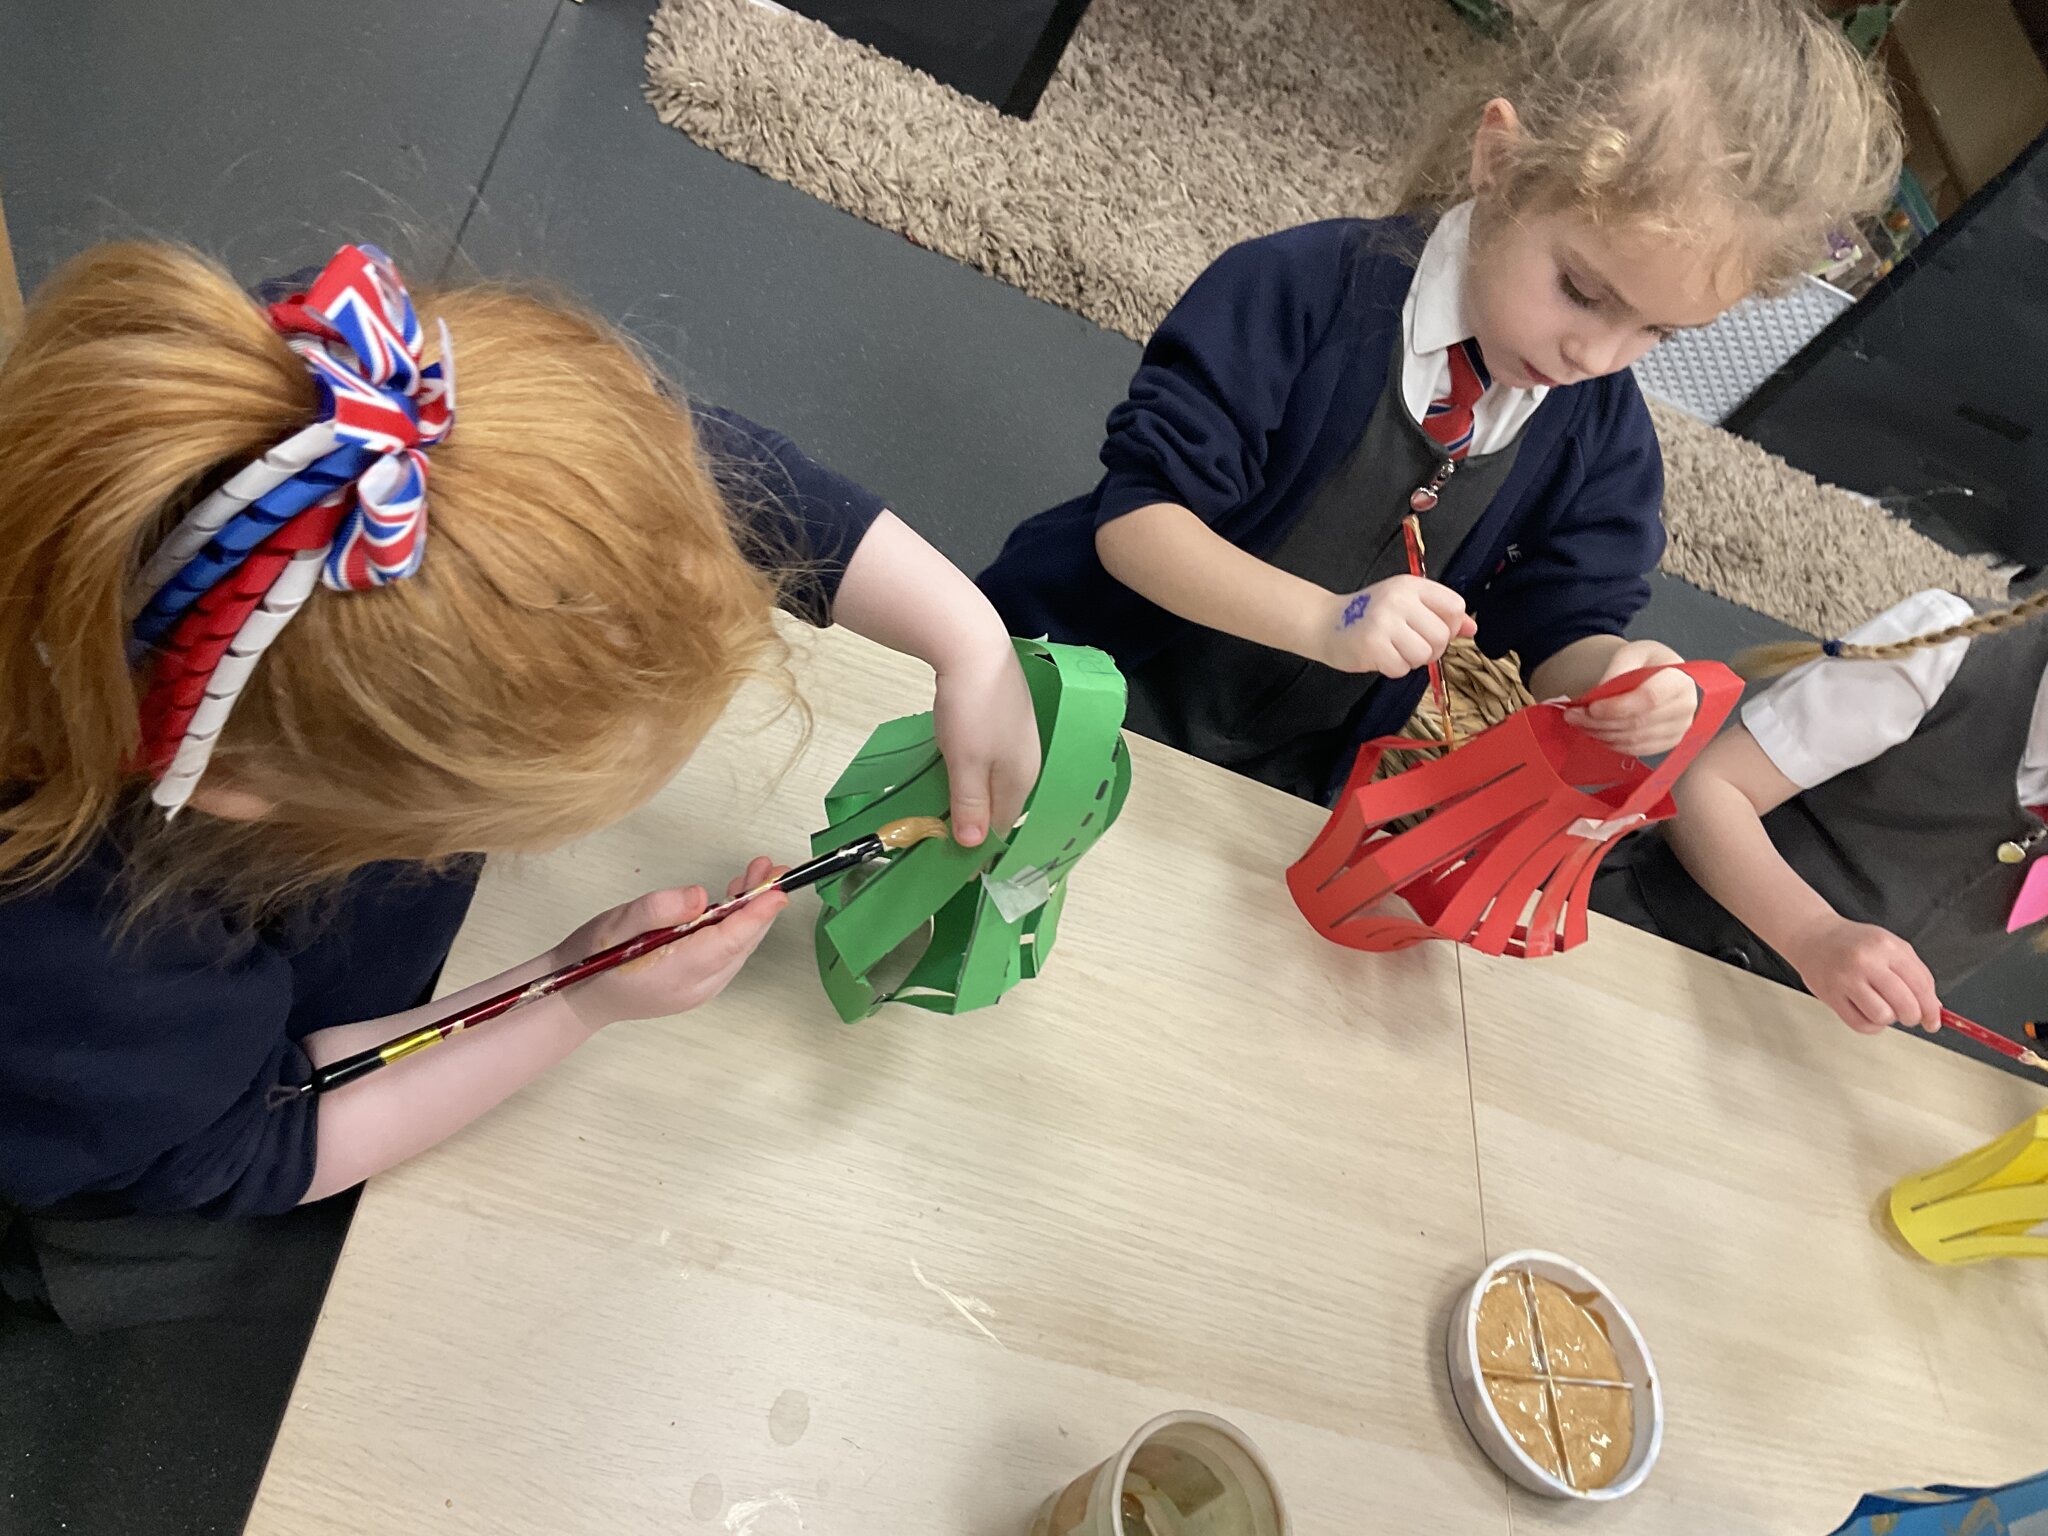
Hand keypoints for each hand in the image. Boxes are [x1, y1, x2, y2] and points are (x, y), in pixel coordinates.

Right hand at [549, 857, 788, 1032]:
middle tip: (771, 869)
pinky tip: (733, 902)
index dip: (756, 914)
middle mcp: (696, 986)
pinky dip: (736, 927)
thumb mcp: (616, 924)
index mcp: (677, 971)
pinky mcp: (698, 985)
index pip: (728, 941)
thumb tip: (699, 896)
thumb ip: (657, 909)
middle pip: (740, 943)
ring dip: (750, 913)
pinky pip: (727, 953)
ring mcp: (700, 989)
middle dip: (759, 905)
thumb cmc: (592, 958)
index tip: (777, 890)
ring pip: (737, 948)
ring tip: (756, 876)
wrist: (577, 997)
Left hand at [933, 642, 1041, 846]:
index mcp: (1022, 778)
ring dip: (970, 793)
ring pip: (992, 779)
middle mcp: (1026, 761)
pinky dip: (970, 768)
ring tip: (943, 800)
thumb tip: (973, 845)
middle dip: (975, 819)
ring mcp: (1016, 737)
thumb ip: (970, 804)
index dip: (978, 843)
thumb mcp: (967, 764)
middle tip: (940, 831)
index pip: (1002, 825)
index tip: (950, 858)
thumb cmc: (972, 709)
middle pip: (999, 802)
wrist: (974, 645)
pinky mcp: (1002, 717)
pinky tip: (954, 764)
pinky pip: (987, 757)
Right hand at [1314, 575, 1475, 676]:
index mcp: (1412, 586)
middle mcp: (1399, 599)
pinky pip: (1401, 668)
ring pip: (1424, 654)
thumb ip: (1439, 615)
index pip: (1454, 606)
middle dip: (1431, 649)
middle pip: (1441, 635)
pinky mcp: (1372, 645)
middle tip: (1410, 645)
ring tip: (1394, 650)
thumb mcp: (1406, 605)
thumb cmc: (1370, 615)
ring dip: (1412, 660)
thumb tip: (1472, 628)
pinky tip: (1380, 656)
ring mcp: (1384, 622)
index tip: (1431, 628)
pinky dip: (1393, 668)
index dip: (1449, 625)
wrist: (1326, 623)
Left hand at [1563, 640, 1696, 755]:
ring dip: (1600, 733)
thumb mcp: (1634, 652)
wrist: (1665, 675)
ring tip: (1578, 722)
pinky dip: (1610, 743)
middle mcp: (1685, 708)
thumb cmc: (1649, 662)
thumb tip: (1599, 693)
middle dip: (1598, 721)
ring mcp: (1679, 729)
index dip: (1616, 707)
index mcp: (1680, 680)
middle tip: (1572, 714)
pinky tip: (1595, 731)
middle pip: (1637, 722)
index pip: (1648, 699)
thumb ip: (1618, 668)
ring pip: (1633, 739)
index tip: (1590, 707)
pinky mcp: (1669, 743)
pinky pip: (1636, 750)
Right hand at [1782, 915, 1941, 1034]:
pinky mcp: (1830, 995)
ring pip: (1882, 1016)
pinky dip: (1870, 1025)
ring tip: (1882, 1008)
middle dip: (1912, 1017)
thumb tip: (1932, 1007)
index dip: (1931, 1009)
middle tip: (1909, 1015)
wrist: (1812, 936)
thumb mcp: (1890, 946)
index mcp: (1886, 947)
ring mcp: (1846, 979)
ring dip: (1888, 1019)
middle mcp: (1865, 962)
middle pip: (1904, 1004)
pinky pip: (1860, 1024)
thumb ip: (1915, 973)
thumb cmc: (1853, 942)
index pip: (1921, 985)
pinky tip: (1868, 1012)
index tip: (1933, 1021)